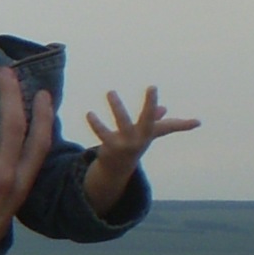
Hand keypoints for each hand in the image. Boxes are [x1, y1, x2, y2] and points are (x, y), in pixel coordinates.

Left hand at [0, 65, 52, 254]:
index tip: (42, 94)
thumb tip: (0, 166)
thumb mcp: (3, 212)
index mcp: (20, 185)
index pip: (39, 142)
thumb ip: (5, 186)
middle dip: (10, 92)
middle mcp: (6, 175)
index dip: (44, 115)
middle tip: (4, 71)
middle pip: (14, 123)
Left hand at [84, 87, 197, 218]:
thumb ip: (153, 120)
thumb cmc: (134, 145)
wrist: (118, 167)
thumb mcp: (144, 133)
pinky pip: (103, 134)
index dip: (156, 103)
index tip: (155, 87)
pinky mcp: (110, 147)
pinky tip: (89, 113)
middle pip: (147, 119)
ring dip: (118, 107)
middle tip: (153, 87)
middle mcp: (140, 138)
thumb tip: (164, 108)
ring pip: (123, 123)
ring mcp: (126, 143)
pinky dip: (96, 124)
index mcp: (148, 132)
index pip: (158, 117)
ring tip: (111, 91)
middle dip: (151, 104)